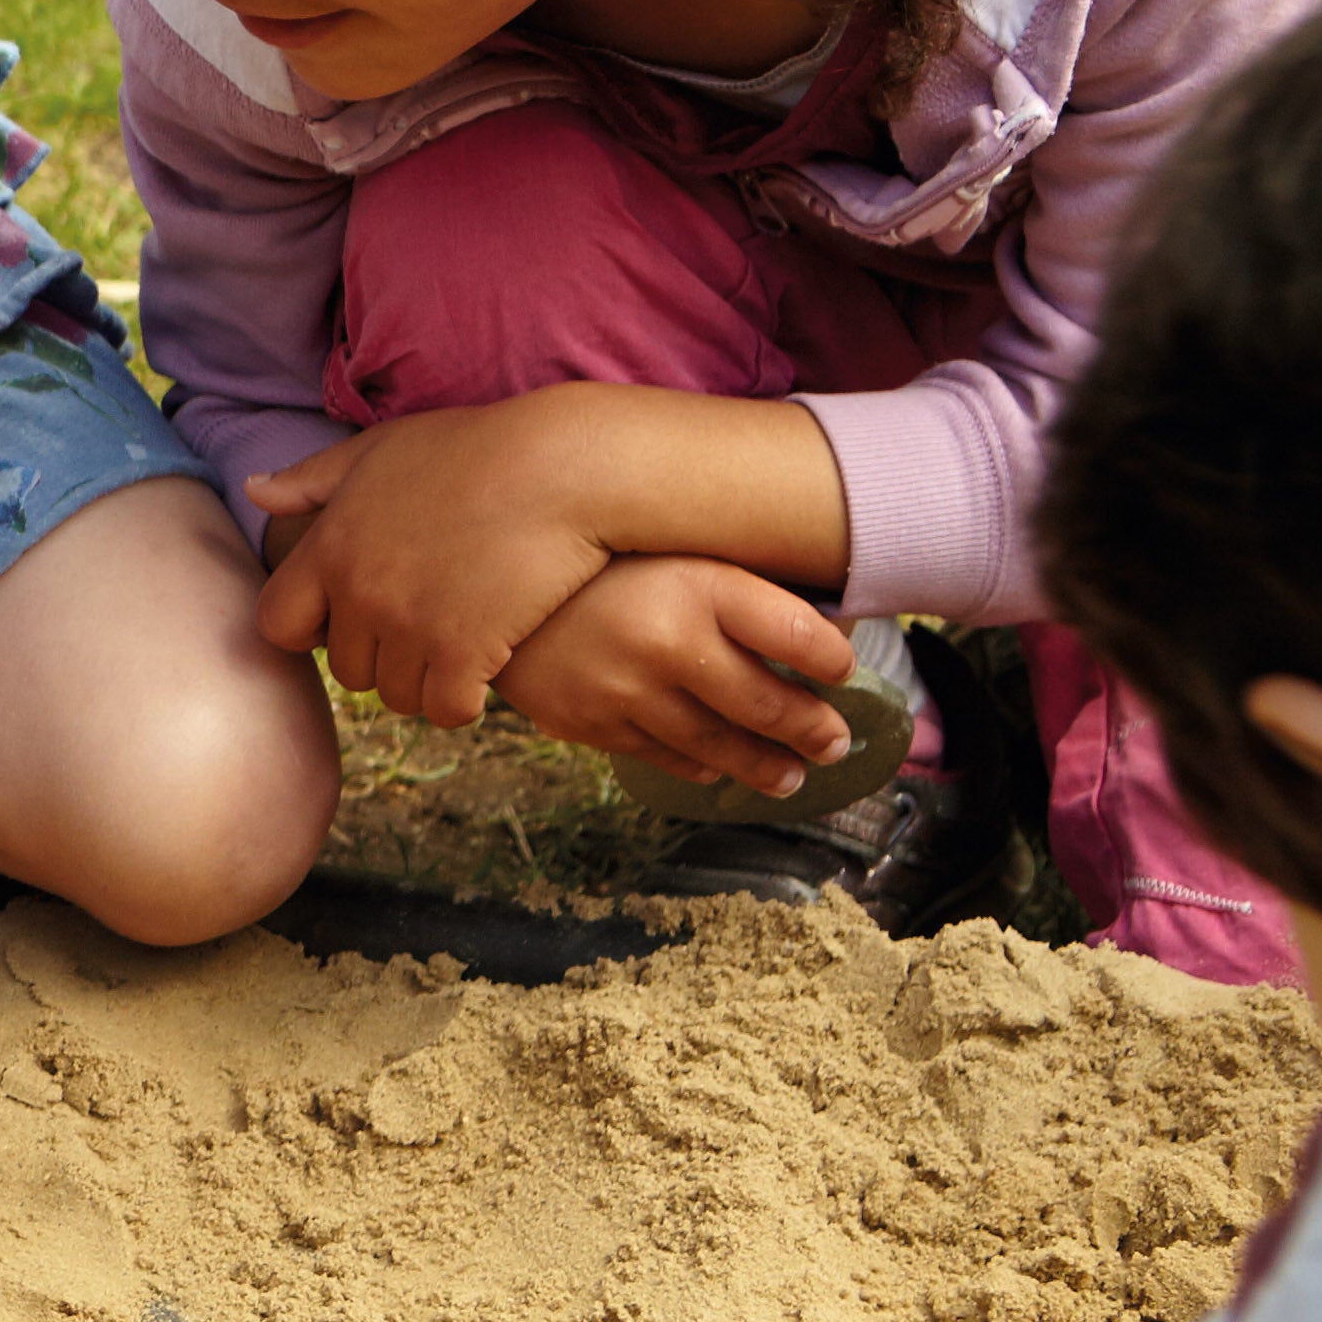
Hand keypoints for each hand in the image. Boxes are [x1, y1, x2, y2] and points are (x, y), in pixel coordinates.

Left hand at [246, 406, 616, 728]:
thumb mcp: (380, 449)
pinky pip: (447, 709)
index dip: (310, 628)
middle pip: (346, 669)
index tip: (347, 617)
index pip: (277, 624)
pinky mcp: (467, 653)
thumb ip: (313, 479)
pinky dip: (463, 700)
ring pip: (397, 695)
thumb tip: (255, 492)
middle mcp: (360, 594)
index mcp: (330, 548)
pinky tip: (484, 670)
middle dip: (378, 656)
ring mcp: (412, 627)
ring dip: (423, 681)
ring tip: (454, 647)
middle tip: (420, 631)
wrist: (564, 468)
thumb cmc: (475, 449)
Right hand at [492, 554, 860, 796]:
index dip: (835, 660)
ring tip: (792, 775)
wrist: (476, 579)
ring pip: (719, 745)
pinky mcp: (588, 721)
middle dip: (813, 730)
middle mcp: (667, 639)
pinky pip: (662, 754)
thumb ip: (736, 579)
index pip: (800, 634)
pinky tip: (720, 770)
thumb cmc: (589, 558)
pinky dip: (699, 767)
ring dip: (766, 766)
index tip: (845, 670)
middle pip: (768, 703)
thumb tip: (818, 624)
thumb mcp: (670, 546)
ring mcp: (624, 688)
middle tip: (834, 742)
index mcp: (698, 582)